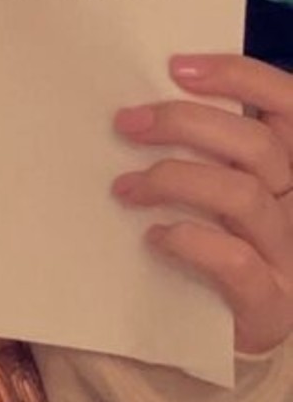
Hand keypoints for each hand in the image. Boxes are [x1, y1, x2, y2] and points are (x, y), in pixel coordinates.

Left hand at [113, 54, 292, 354]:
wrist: (215, 334)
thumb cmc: (210, 244)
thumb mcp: (215, 185)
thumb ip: (203, 147)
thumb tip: (145, 101)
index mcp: (289, 167)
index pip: (287, 103)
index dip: (239, 76)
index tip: (176, 67)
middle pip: (257, 145)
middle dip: (185, 123)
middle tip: (127, 124)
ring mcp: (288, 256)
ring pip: (242, 196)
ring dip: (174, 180)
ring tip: (124, 187)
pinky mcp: (269, 304)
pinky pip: (234, 260)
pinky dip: (189, 241)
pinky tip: (153, 238)